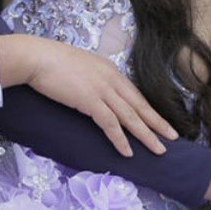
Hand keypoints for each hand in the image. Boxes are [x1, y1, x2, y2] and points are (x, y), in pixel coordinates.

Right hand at [0, 34, 177, 156]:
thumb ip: (93, 78)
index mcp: (110, 70)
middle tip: (173, 138)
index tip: (160, 121)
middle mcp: (111, 79)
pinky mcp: (90, 101)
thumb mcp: (80, 67)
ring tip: (159, 150)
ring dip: (146, 135)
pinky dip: (120, 139)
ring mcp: (102, 90)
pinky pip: (110, 124)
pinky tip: (128, 152)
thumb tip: (95, 92)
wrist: (38, 57)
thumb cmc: (52, 61)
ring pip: (131, 117)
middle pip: (139, 105)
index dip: (149, 110)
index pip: (135, 94)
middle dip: (157, 123)